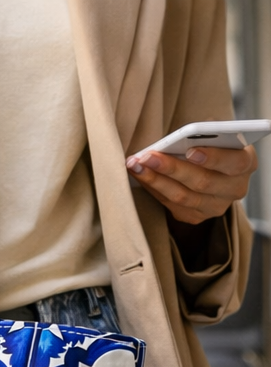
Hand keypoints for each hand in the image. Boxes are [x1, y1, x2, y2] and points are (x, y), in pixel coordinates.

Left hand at [125, 145, 258, 224]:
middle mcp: (234, 189)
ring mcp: (214, 207)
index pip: (233, 163)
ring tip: (135, 165)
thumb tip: (185, 136)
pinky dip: (153, 188)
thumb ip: (207, 134)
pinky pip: (170, 204)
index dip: (212, 158)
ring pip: (181, 196)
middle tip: (147, 156)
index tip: (190, 151)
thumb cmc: (214, 145)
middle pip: (201, 182)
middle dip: (171, 168)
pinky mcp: (195, 216)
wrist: (212, 169)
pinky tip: (139, 175)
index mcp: (246, 164)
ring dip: (154, 180)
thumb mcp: (218, 135)